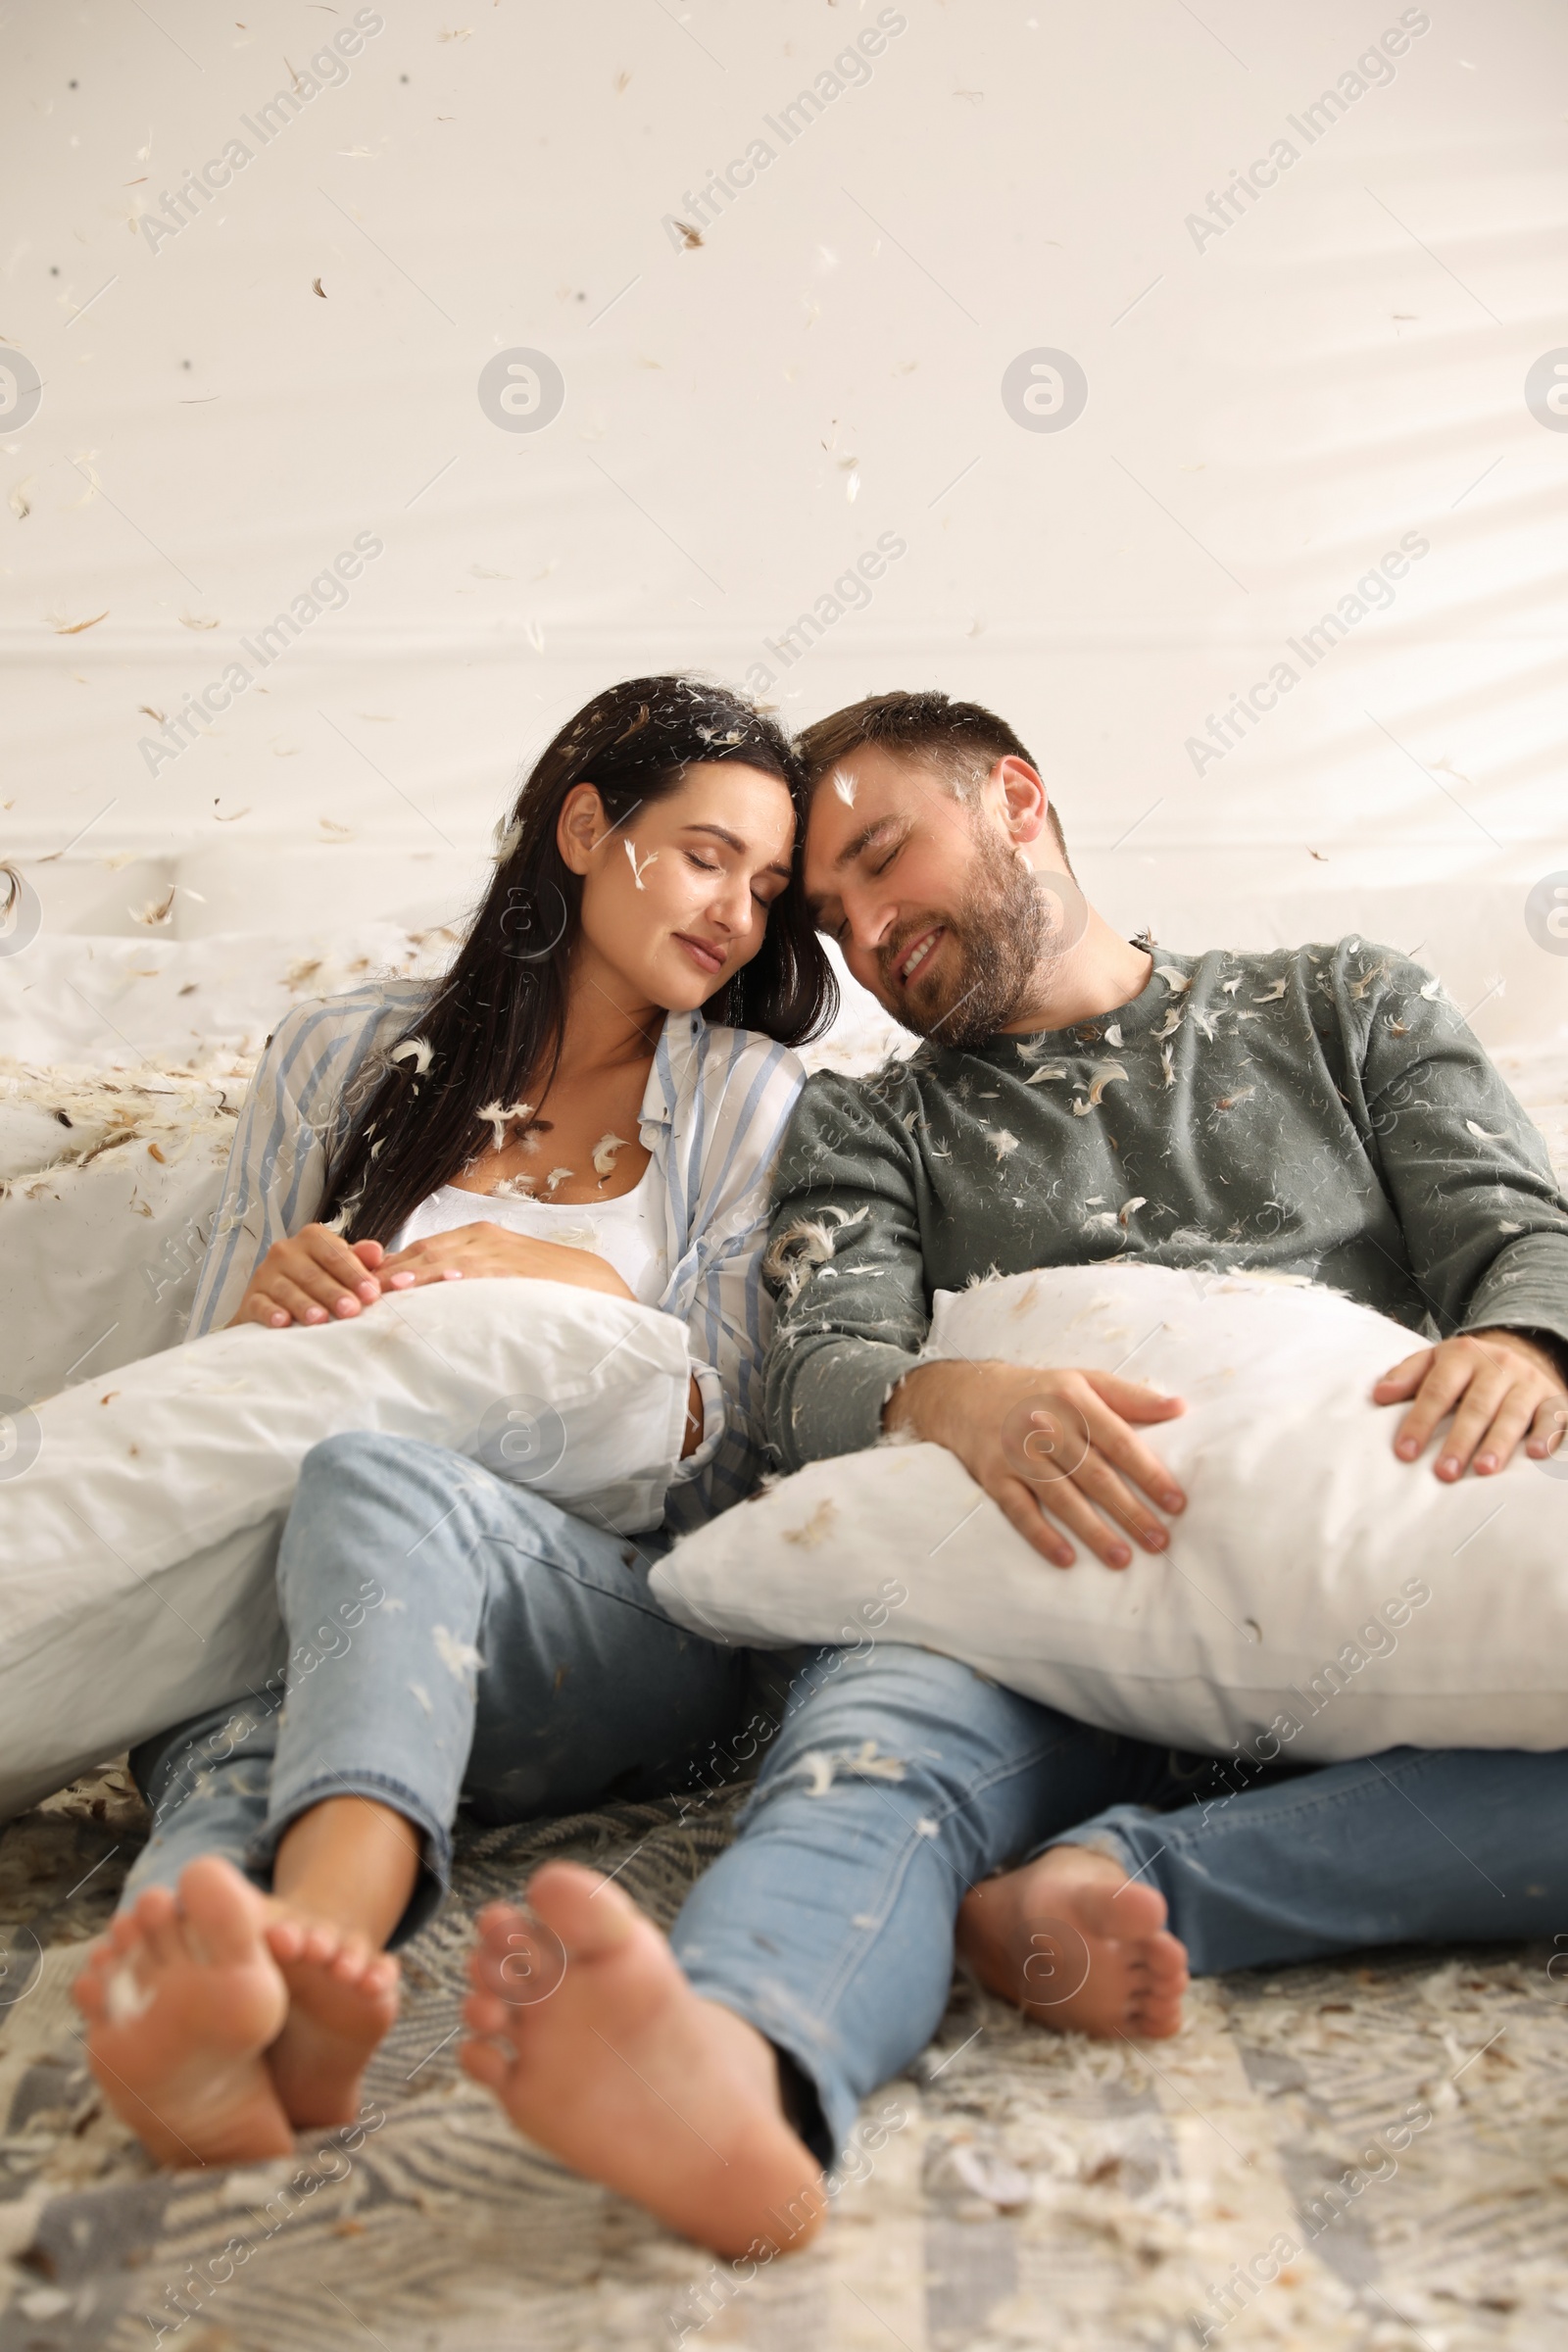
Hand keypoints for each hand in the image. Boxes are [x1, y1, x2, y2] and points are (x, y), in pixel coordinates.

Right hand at [230, 1225, 386, 1328]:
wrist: (278, 1301)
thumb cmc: (321, 1281)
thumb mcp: (342, 1267)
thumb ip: (361, 1259)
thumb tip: (377, 1253)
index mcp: (312, 1238)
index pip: (336, 1255)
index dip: (355, 1274)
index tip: (372, 1294)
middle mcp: (286, 1251)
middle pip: (313, 1274)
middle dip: (334, 1293)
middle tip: (352, 1310)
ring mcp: (265, 1274)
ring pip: (287, 1290)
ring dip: (304, 1305)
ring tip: (320, 1319)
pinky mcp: (251, 1298)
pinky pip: (260, 1304)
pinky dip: (271, 1313)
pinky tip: (282, 1322)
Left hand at [375, 1221, 635, 1300]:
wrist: (599, 1286)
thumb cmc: (547, 1290)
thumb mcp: (500, 1282)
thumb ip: (466, 1286)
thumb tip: (430, 1311)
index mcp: (476, 1239)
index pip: (419, 1251)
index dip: (384, 1268)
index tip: (354, 1287)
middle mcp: (481, 1239)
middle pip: (421, 1252)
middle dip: (385, 1272)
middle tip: (352, 1295)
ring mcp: (499, 1252)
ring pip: (442, 1259)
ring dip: (409, 1276)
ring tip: (380, 1294)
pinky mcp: (516, 1268)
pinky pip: (480, 1272)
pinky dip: (455, 1278)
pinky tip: (435, 1288)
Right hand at [886, 1359, 1185, 1569]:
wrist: (966, 1394)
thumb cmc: (1039, 1392)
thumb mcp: (1085, 1380)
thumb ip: (1131, 1397)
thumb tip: (1180, 1408)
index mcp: (1075, 1400)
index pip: (1119, 1441)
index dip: (1149, 1473)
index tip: (1176, 1503)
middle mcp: (1046, 1427)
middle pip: (1095, 1475)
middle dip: (1129, 1511)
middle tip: (1159, 1542)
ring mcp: (1017, 1454)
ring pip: (1061, 1497)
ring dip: (1093, 1530)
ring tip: (1123, 1558)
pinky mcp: (994, 1477)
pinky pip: (1019, 1511)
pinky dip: (1042, 1535)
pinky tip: (1066, 1558)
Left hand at [1373, 1327, 1567, 1478]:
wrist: (1521, 1350)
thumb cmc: (1467, 1368)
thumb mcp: (1434, 1362)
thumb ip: (1407, 1376)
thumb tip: (1379, 1395)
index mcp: (1462, 1356)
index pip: (1437, 1390)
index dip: (1421, 1421)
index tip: (1405, 1452)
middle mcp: (1498, 1366)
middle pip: (1476, 1406)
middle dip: (1459, 1440)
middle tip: (1445, 1473)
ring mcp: (1528, 1381)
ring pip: (1513, 1413)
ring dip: (1498, 1443)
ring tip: (1484, 1470)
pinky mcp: (1554, 1396)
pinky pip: (1553, 1415)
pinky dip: (1547, 1433)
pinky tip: (1535, 1453)